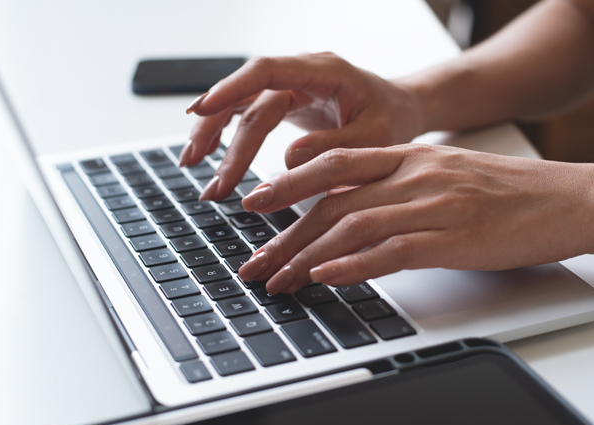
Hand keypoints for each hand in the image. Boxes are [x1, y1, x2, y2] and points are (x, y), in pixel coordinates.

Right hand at [179, 52, 423, 200]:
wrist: (401, 110)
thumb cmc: (393, 119)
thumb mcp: (377, 137)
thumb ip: (336, 146)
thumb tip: (289, 160)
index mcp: (323, 70)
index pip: (267, 71)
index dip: (231, 89)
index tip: (202, 111)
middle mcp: (300, 73)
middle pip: (249, 99)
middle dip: (225, 139)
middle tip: (214, 184)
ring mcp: (290, 87)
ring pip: (240, 106)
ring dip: (214, 134)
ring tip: (191, 164)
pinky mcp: (285, 103)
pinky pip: (247, 115)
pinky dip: (225, 135)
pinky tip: (204, 153)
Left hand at [237, 144, 593, 294]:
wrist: (572, 198)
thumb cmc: (513, 192)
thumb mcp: (449, 175)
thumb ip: (404, 185)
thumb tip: (359, 209)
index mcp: (411, 157)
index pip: (335, 165)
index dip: (290, 184)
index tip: (258, 204)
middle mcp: (415, 175)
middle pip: (333, 202)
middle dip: (285, 233)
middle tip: (255, 260)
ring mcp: (434, 205)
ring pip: (353, 227)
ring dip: (307, 257)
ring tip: (279, 280)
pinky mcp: (455, 238)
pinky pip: (392, 250)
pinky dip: (353, 265)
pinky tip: (325, 276)